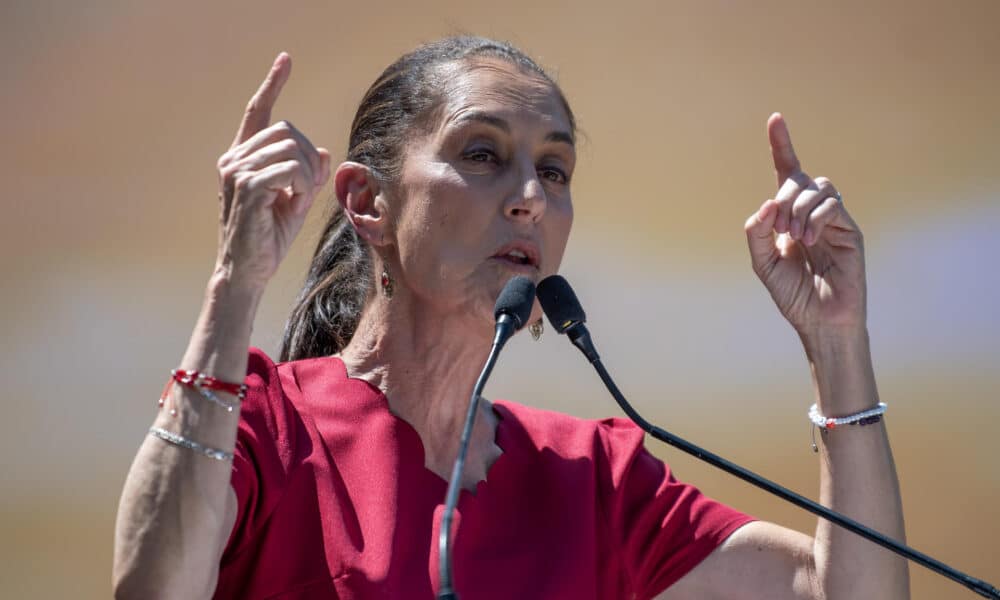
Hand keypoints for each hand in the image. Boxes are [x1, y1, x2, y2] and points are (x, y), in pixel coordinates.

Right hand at [214, 53, 331, 290]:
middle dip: (310, 157)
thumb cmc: (268, 238)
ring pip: (293, 149)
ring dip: (308, 175)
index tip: (286, 59)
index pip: (258, 113)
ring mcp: (237, 171)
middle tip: (305, 189)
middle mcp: (235, 159)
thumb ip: (307, 174)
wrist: (247, 272)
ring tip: (297, 199)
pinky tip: (292, 202)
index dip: (272, 85)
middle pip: (289, 131)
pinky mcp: (247, 187)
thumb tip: (325, 152)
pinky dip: (302, 184)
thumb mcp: (295, 201)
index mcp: (243, 158)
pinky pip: (290, 170)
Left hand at [744, 113, 865, 335]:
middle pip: (798, 179)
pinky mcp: (851, 230)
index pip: (786, 172)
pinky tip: (808, 239)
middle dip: (783, 197)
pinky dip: (816, 217)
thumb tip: (766, 203)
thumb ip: (755, 232)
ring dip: (798, 207)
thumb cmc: (792, 294)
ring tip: (793, 237)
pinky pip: (833, 205)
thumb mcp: (762, 263)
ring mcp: (833, 220)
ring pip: (818, 186)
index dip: (782, 145)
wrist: (819, 320)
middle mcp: (812, 212)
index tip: (775, 118)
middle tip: (778, 229)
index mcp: (789, 215)